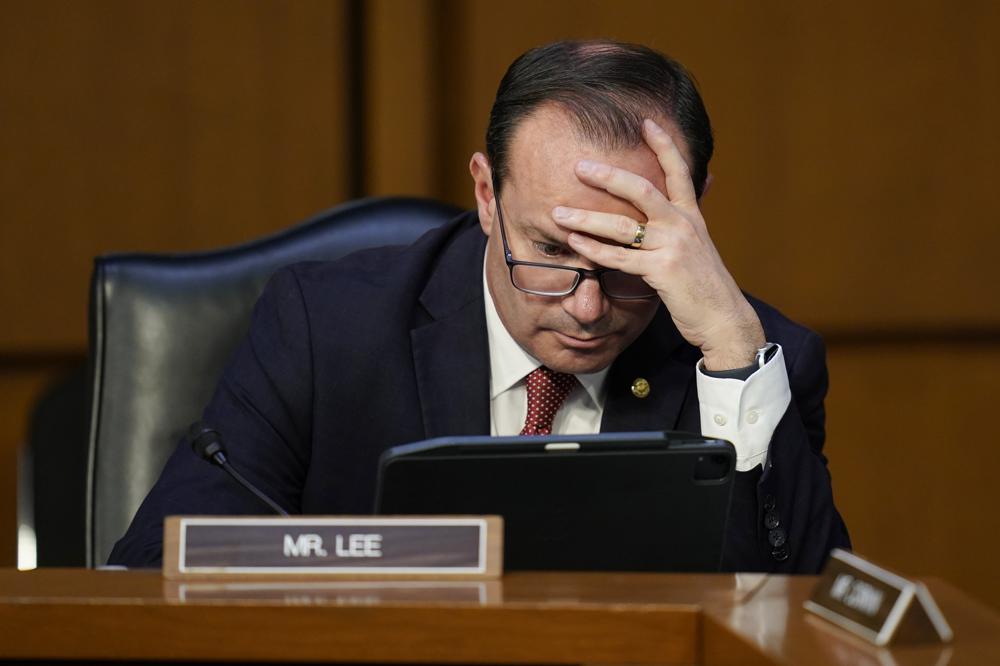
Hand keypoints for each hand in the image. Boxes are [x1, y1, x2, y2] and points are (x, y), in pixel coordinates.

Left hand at [553, 118, 763, 369]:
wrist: (724, 318)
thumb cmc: (705, 285)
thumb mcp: (699, 245)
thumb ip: (686, 220)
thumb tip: (699, 188)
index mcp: (692, 216)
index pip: (678, 171)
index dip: (664, 145)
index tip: (645, 123)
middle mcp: (683, 225)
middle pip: (642, 189)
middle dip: (608, 176)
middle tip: (579, 166)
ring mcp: (673, 246)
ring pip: (623, 225)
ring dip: (587, 217)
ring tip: (558, 213)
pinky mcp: (663, 271)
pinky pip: (620, 257)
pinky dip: (594, 250)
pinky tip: (575, 243)